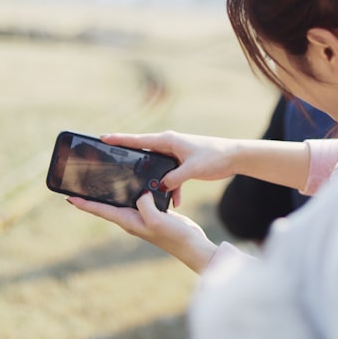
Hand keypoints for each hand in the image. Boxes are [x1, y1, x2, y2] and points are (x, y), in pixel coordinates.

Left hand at [66, 191, 217, 273]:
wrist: (191, 245)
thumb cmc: (174, 236)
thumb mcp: (157, 220)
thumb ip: (146, 205)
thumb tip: (141, 193)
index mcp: (128, 221)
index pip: (101, 210)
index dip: (84, 204)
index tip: (68, 197)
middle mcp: (131, 218)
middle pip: (106, 205)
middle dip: (92, 196)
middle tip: (79, 184)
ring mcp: (142, 215)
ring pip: (121, 201)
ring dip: (110, 192)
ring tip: (99, 181)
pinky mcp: (153, 212)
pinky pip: (138, 198)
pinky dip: (131, 190)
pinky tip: (132, 182)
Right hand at [100, 131, 239, 206]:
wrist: (235, 156)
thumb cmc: (215, 156)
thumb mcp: (192, 169)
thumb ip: (174, 178)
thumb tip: (159, 187)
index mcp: (168, 141)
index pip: (138, 140)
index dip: (119, 140)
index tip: (102, 138)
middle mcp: (169, 145)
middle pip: (143, 154)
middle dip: (131, 163)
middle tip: (113, 168)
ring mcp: (175, 154)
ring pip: (157, 169)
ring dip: (155, 182)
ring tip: (147, 194)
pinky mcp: (183, 164)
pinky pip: (170, 176)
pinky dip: (171, 188)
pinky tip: (175, 201)